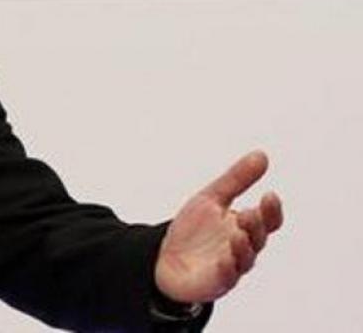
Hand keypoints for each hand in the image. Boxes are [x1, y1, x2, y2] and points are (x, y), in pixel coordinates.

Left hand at [154, 150, 283, 303]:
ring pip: (245, 259)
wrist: (163, 257)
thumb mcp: (212, 198)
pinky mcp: (216, 281)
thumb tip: (262, 155)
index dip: (271, 210)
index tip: (269, 195)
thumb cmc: (193, 230)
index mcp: (244, 227)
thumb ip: (236, 179)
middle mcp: (243, 247)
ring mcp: (231, 266)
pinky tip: (224, 259)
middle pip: (258, 238)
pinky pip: (225, 277)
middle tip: (248, 214)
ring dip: (243, 247)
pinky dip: (227, 268)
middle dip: (256, 227)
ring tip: (238, 234)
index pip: (268, 220)